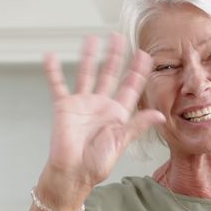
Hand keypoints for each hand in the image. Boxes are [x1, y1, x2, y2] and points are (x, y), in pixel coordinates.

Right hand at [42, 34, 164, 198]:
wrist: (73, 173)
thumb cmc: (98, 163)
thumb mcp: (121, 141)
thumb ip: (138, 125)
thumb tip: (160, 115)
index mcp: (118, 113)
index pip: (130, 86)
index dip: (137, 70)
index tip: (144, 54)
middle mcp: (101, 105)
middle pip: (110, 74)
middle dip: (115, 56)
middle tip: (118, 37)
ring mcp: (82, 104)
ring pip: (86, 73)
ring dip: (88, 56)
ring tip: (91, 39)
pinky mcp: (64, 107)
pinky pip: (58, 85)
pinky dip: (53, 71)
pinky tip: (50, 56)